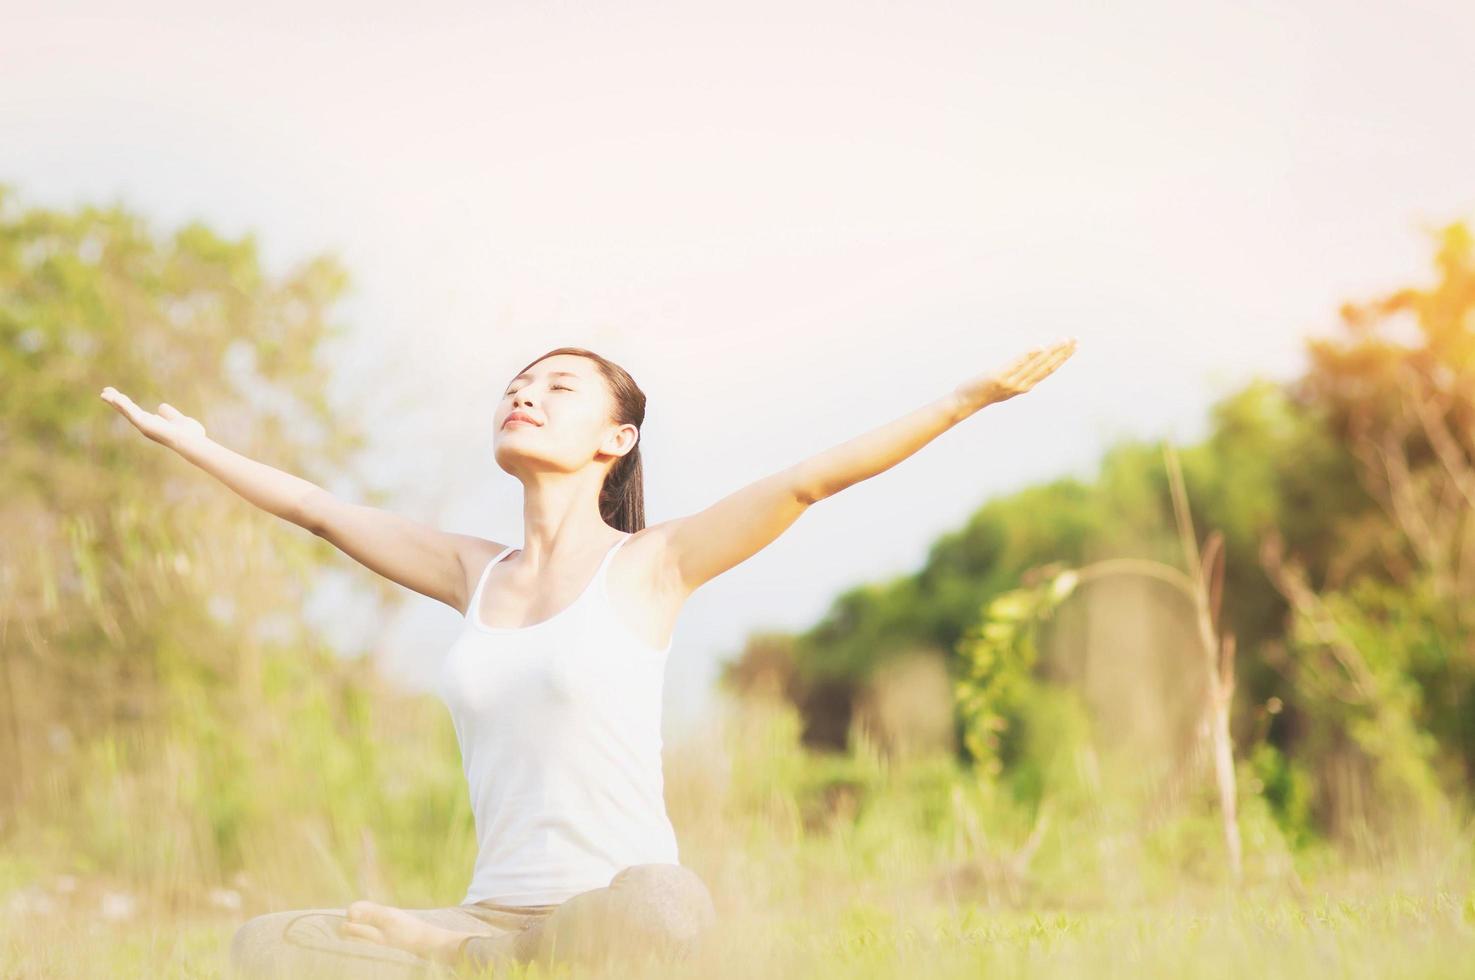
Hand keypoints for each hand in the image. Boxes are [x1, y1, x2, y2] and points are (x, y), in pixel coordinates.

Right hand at [100, 386, 207, 449]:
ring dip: (115, 402)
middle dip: (116, 402)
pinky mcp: (145, 425)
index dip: (126, 404)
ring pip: (127, 411)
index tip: (116, 395)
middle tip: (103, 392)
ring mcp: (145, 426)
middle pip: (128, 411)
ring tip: (104, 393)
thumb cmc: (190, 435)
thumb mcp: (178, 419)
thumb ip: (169, 414)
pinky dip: (123, 405)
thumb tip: (161, 407)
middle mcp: (146, 426)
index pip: (136, 412)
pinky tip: (115, 398)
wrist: (192, 442)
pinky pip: (132, 413)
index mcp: (153, 424)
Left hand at [954, 338, 1076, 413]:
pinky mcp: (999, 377)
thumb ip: (1017, 374)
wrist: (965, 402)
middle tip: (1076, 339)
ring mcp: (1011, 382)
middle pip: (1047, 366)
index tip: (1074, 345)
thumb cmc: (983, 391)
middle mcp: (1022, 385)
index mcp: (1025, 385)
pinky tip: (1039, 346)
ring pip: (1036, 364)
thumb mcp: (1005, 383)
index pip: (1048, 369)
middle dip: (1063, 353)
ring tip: (1063, 339)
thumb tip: (1028, 361)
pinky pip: (1017, 364)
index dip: (1062, 358)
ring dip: (1052, 351)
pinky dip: (1029, 356)